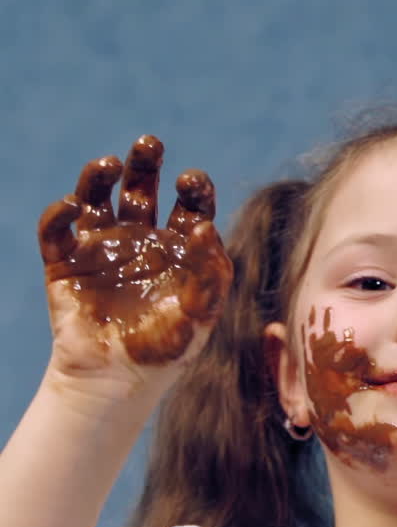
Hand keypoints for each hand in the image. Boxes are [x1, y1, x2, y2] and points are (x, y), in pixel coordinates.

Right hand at [38, 135, 232, 386]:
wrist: (115, 383)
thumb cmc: (164, 353)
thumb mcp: (199, 317)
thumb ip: (211, 276)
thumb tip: (204, 226)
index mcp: (176, 249)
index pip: (189, 204)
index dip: (193, 186)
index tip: (191, 181)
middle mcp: (139, 240)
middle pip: (142, 186)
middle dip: (145, 160)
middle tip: (151, 143)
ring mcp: (100, 247)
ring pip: (97, 195)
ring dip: (100, 174)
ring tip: (110, 164)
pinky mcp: (64, 262)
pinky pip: (56, 228)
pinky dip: (60, 212)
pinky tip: (74, 206)